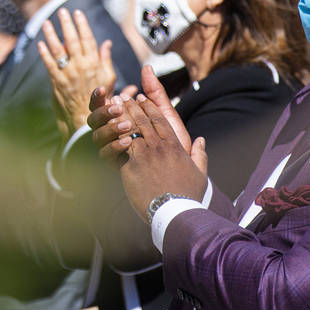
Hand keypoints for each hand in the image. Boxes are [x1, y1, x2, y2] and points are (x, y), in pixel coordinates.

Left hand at [37, 8, 117, 133]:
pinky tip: (39, 43)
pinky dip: (44, 53)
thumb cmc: (99, 100)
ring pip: (58, 49)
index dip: (82, 24)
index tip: (78, 13)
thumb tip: (106, 43)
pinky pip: (49, 64)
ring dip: (51, 35)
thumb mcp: (108, 79)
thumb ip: (105, 59)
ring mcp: (68, 74)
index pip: (87, 39)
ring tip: (47, 22)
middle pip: (72, 40)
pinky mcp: (57, 82)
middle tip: (61, 11)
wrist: (85, 119)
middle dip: (66, 24)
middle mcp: (81, 66)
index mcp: (94, 63)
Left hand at [115, 94, 207, 218]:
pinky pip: (120, 147)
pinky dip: (114, 135)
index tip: (143, 98)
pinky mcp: (132, 167)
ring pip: (130, 130)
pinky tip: (108, 128)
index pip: (160, 119)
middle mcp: (159, 147)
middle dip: (132, 106)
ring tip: (113, 108)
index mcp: (175, 146)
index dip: (150, 107)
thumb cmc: (188, 195)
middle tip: (124, 98)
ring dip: (121, 116)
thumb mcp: (199, 173)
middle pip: (143, 120)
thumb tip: (201, 140)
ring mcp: (145, 156)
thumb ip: (199, 154)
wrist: (175, 211)